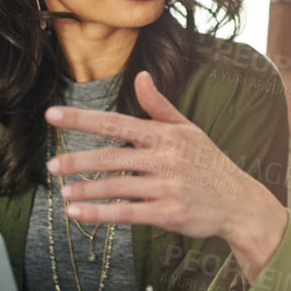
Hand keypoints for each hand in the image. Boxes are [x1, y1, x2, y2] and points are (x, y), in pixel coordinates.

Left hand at [46, 71, 288, 277]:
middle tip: (51, 166)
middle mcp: (165, 158)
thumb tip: (140, 76)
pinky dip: (99, 214)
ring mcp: (167, 187)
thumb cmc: (210, 164)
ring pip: (117, 187)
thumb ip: (159, 106)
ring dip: (86, 190)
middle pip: (111, 157)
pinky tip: (77, 213)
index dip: (82, 118)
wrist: (240, 203)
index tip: (51, 115)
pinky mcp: (168, 214)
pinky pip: (127, 214)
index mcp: (165, 134)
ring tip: (63, 192)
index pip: (116, 122)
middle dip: (77, 161)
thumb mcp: (189, 130)